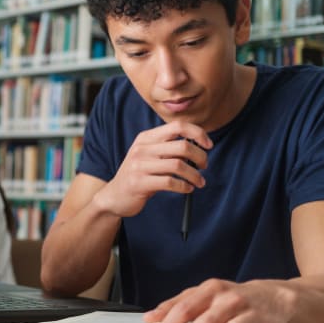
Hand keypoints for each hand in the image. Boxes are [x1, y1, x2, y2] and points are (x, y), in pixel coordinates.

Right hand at [94, 121, 210, 217]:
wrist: (115, 196)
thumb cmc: (139, 176)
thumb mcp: (150, 156)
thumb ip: (169, 148)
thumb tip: (198, 145)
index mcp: (146, 138)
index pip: (177, 126)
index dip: (197, 133)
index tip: (208, 145)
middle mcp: (142, 149)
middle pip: (182, 146)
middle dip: (200, 157)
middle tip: (204, 166)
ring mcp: (139, 166)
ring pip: (178, 165)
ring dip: (195, 175)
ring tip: (199, 182)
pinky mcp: (139, 183)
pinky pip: (170, 182)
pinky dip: (184, 186)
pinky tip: (187, 189)